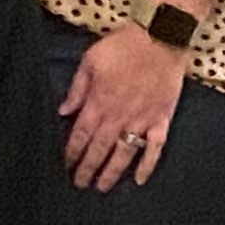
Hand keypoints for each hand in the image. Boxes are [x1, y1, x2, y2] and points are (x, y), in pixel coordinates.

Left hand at [62, 21, 191, 192]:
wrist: (160, 38)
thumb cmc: (122, 46)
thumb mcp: (90, 61)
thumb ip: (77, 89)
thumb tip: (63, 111)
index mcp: (99, 102)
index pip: (81, 134)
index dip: (72, 152)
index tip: (65, 165)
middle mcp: (119, 116)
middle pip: (100, 148)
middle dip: (87, 168)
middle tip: (79, 184)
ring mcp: (142, 120)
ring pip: (124, 153)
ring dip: (111, 172)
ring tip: (102, 186)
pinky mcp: (161, 119)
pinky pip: (154, 148)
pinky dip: (147, 165)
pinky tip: (139, 180)